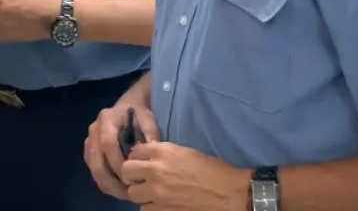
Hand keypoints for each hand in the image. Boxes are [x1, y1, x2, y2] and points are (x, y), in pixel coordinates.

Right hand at [85, 100, 161, 197]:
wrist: (129, 104)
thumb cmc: (139, 112)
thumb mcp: (148, 118)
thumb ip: (150, 133)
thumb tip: (150, 150)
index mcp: (107, 119)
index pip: (108, 144)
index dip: (117, 163)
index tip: (131, 178)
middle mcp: (94, 129)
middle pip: (96, 160)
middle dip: (110, 180)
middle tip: (127, 193)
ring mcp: (90, 140)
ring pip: (93, 167)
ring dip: (107, 183)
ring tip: (124, 194)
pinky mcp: (90, 149)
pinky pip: (93, 168)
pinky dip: (104, 181)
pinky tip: (118, 189)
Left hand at [119, 142, 249, 210]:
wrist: (230, 193)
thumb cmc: (212, 170)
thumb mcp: (185, 152)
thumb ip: (162, 154)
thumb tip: (143, 155)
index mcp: (162, 151)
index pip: (134, 152)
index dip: (138, 159)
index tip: (143, 164)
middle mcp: (155, 170)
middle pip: (127, 171)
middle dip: (132, 176)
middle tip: (142, 180)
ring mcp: (157, 192)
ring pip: (133, 194)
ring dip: (141, 195)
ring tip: (153, 195)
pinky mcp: (162, 210)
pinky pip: (145, 209)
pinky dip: (151, 208)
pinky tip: (162, 205)